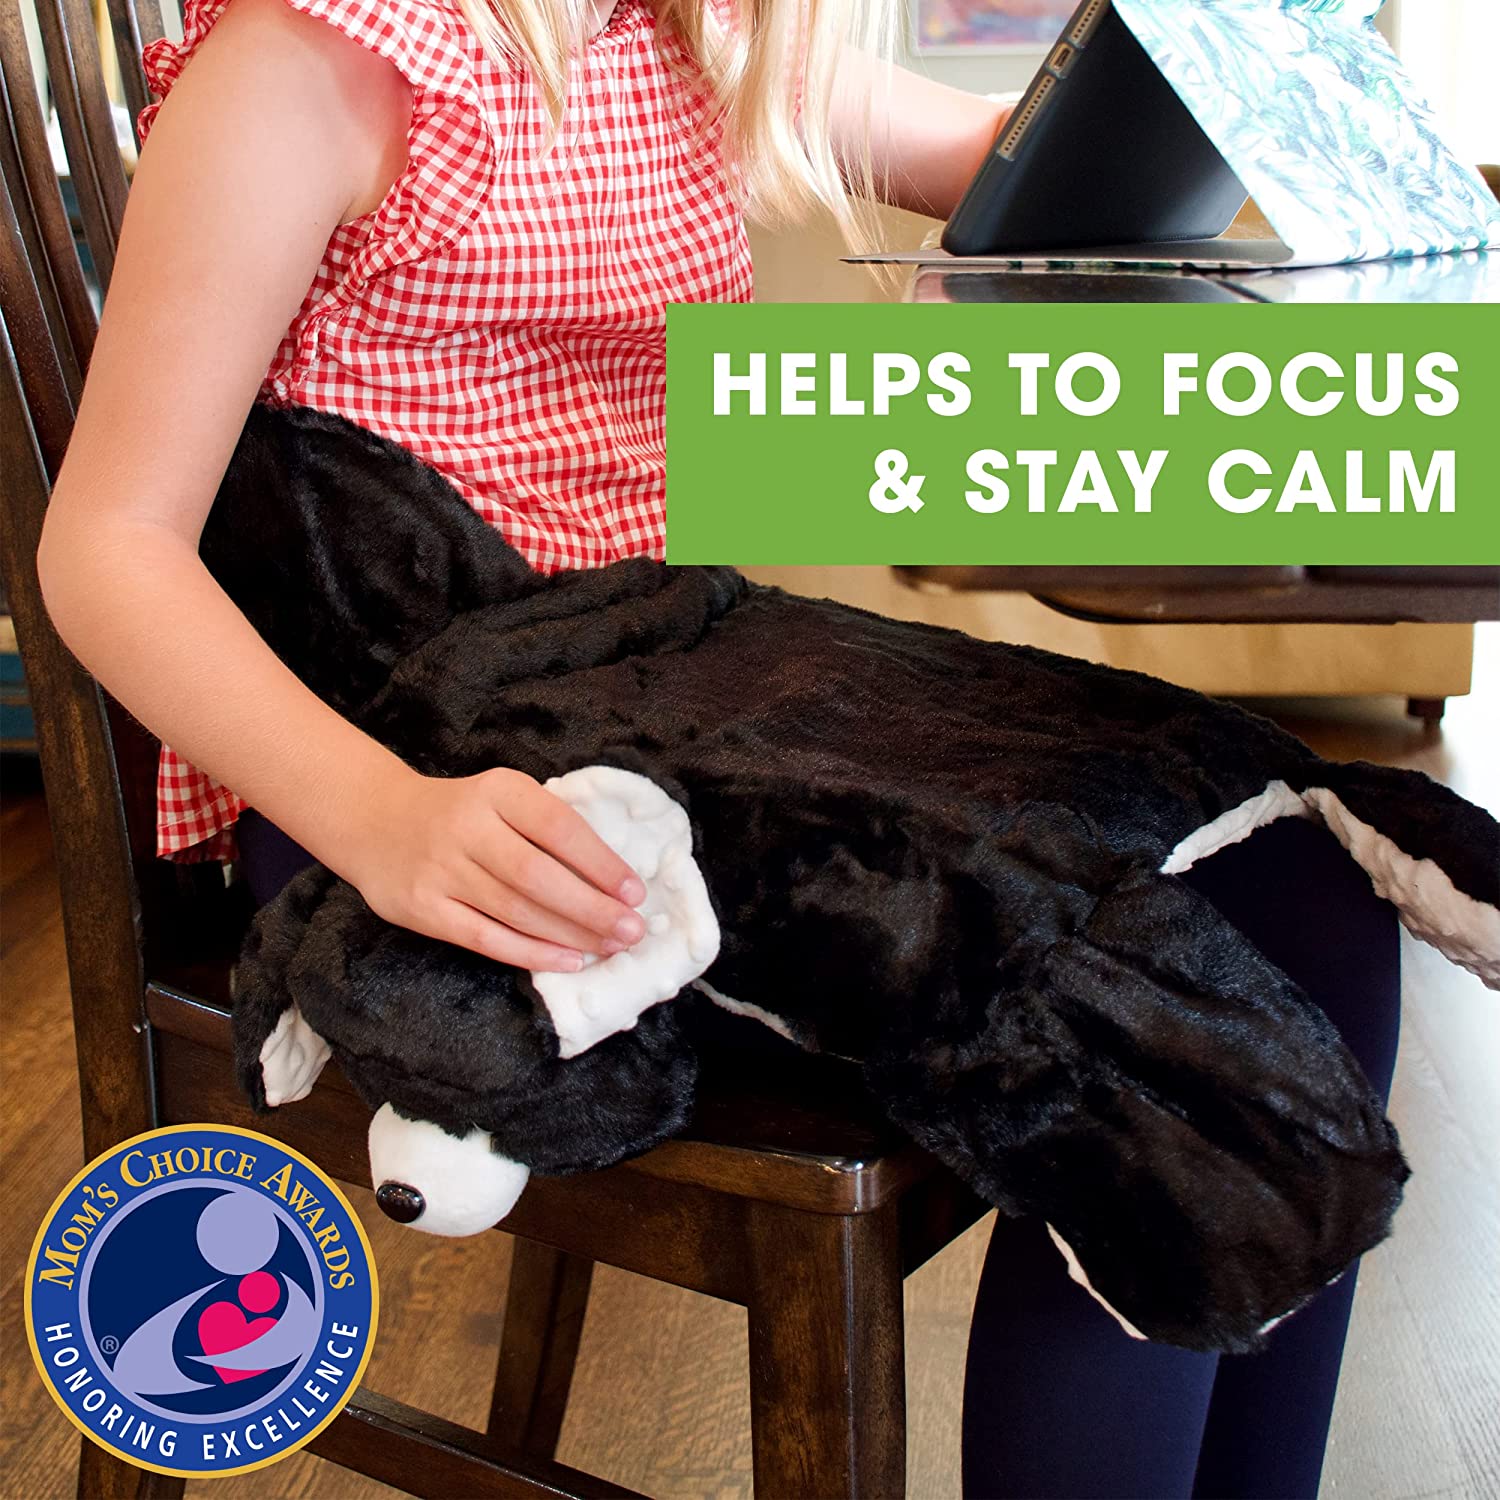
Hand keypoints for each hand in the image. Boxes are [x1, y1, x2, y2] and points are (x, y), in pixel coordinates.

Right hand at [344, 766, 647, 971]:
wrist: (374, 820)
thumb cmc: (462, 813)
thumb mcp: (502, 798)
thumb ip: (546, 826)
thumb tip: (613, 879)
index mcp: (498, 791)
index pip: (558, 827)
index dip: (600, 863)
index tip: (635, 892)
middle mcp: (467, 827)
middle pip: (538, 876)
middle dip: (592, 908)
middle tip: (632, 932)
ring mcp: (441, 870)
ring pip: (516, 911)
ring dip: (569, 934)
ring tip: (609, 947)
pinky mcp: (422, 908)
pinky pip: (485, 938)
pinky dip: (531, 953)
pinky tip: (567, 961)